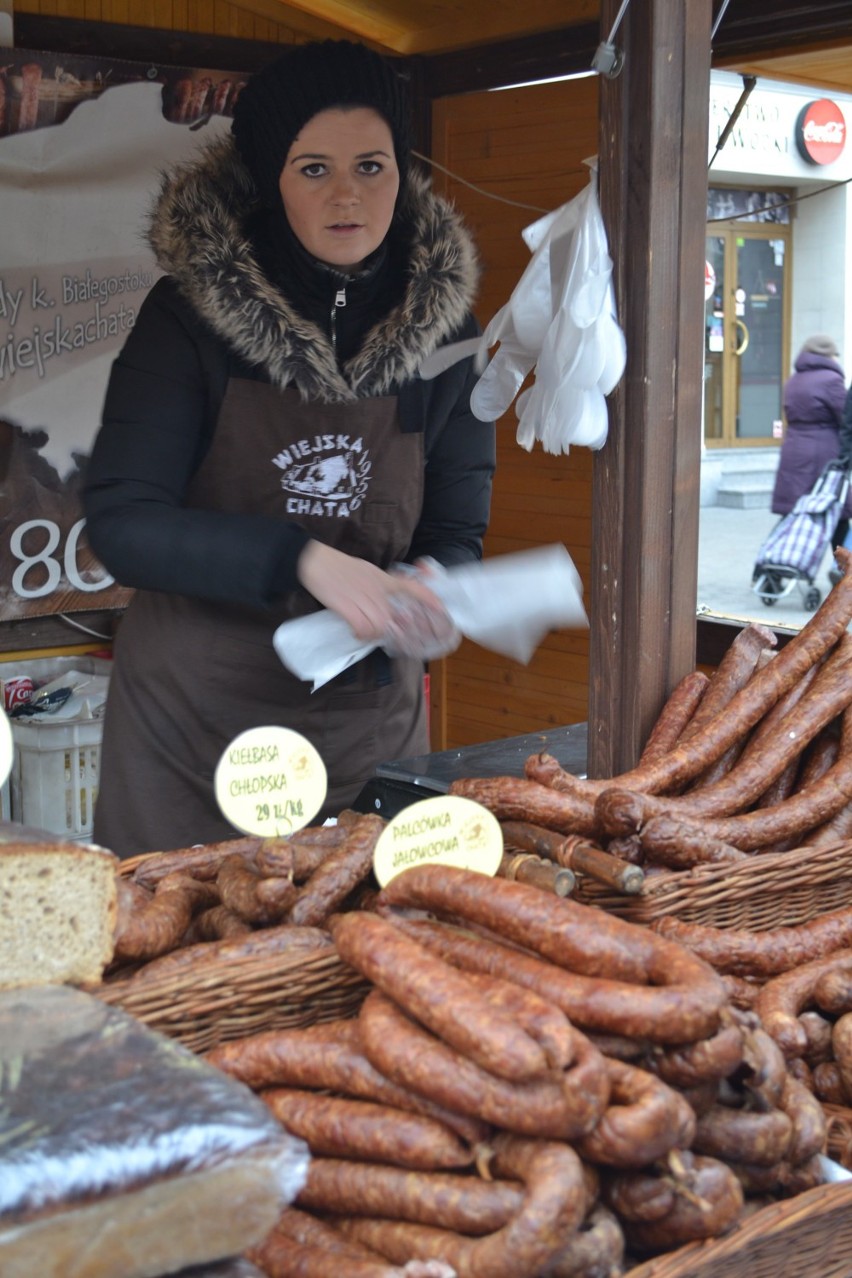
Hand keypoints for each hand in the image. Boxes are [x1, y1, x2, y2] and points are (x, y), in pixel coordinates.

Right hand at [296, 541, 449, 644]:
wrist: (315, 561)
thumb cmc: (339, 566)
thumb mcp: (367, 570)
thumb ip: (380, 585)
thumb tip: (386, 601)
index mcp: (383, 579)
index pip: (412, 587)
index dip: (428, 598)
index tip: (440, 609)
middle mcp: (377, 589)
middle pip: (392, 617)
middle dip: (389, 629)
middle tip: (380, 632)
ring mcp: (363, 597)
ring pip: (379, 625)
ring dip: (372, 633)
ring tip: (364, 631)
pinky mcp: (348, 606)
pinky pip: (362, 628)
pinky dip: (361, 634)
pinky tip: (355, 631)